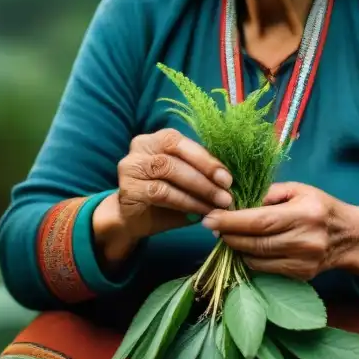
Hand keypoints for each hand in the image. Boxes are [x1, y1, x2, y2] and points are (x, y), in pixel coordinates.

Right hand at [94, 129, 232, 264]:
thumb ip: (200, 174)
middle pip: (174, 152)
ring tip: (218, 205)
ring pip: (168, 170)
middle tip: (226, 192)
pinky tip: (200, 212)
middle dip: (205, 172)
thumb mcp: (184, 180)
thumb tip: (229, 182)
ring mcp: (132, 166)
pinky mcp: (129, 189)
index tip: (228, 178)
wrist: (131, 219)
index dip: (206, 158)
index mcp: (157, 138)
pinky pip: (161, 192)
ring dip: (198, 189)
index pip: (181, 141)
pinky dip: (185, 202)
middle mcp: (140, 146)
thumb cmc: (163, 197)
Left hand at [201, 182, 358, 281]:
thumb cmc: (321, 207)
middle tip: (213, 226)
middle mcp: (305, 241)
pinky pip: (265, 269)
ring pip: (257, 260)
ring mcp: (303, 262)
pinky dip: (251, 258)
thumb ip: (268, 194)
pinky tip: (246, 247)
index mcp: (305, 214)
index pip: (260, 222)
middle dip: (229, 235)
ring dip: (237, 248)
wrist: (351, 237)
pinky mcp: (300, 276)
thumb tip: (236, 202)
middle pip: (256, 243)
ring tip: (229, 235)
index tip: (210, 218)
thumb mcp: (299, 190)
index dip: (231, 222)